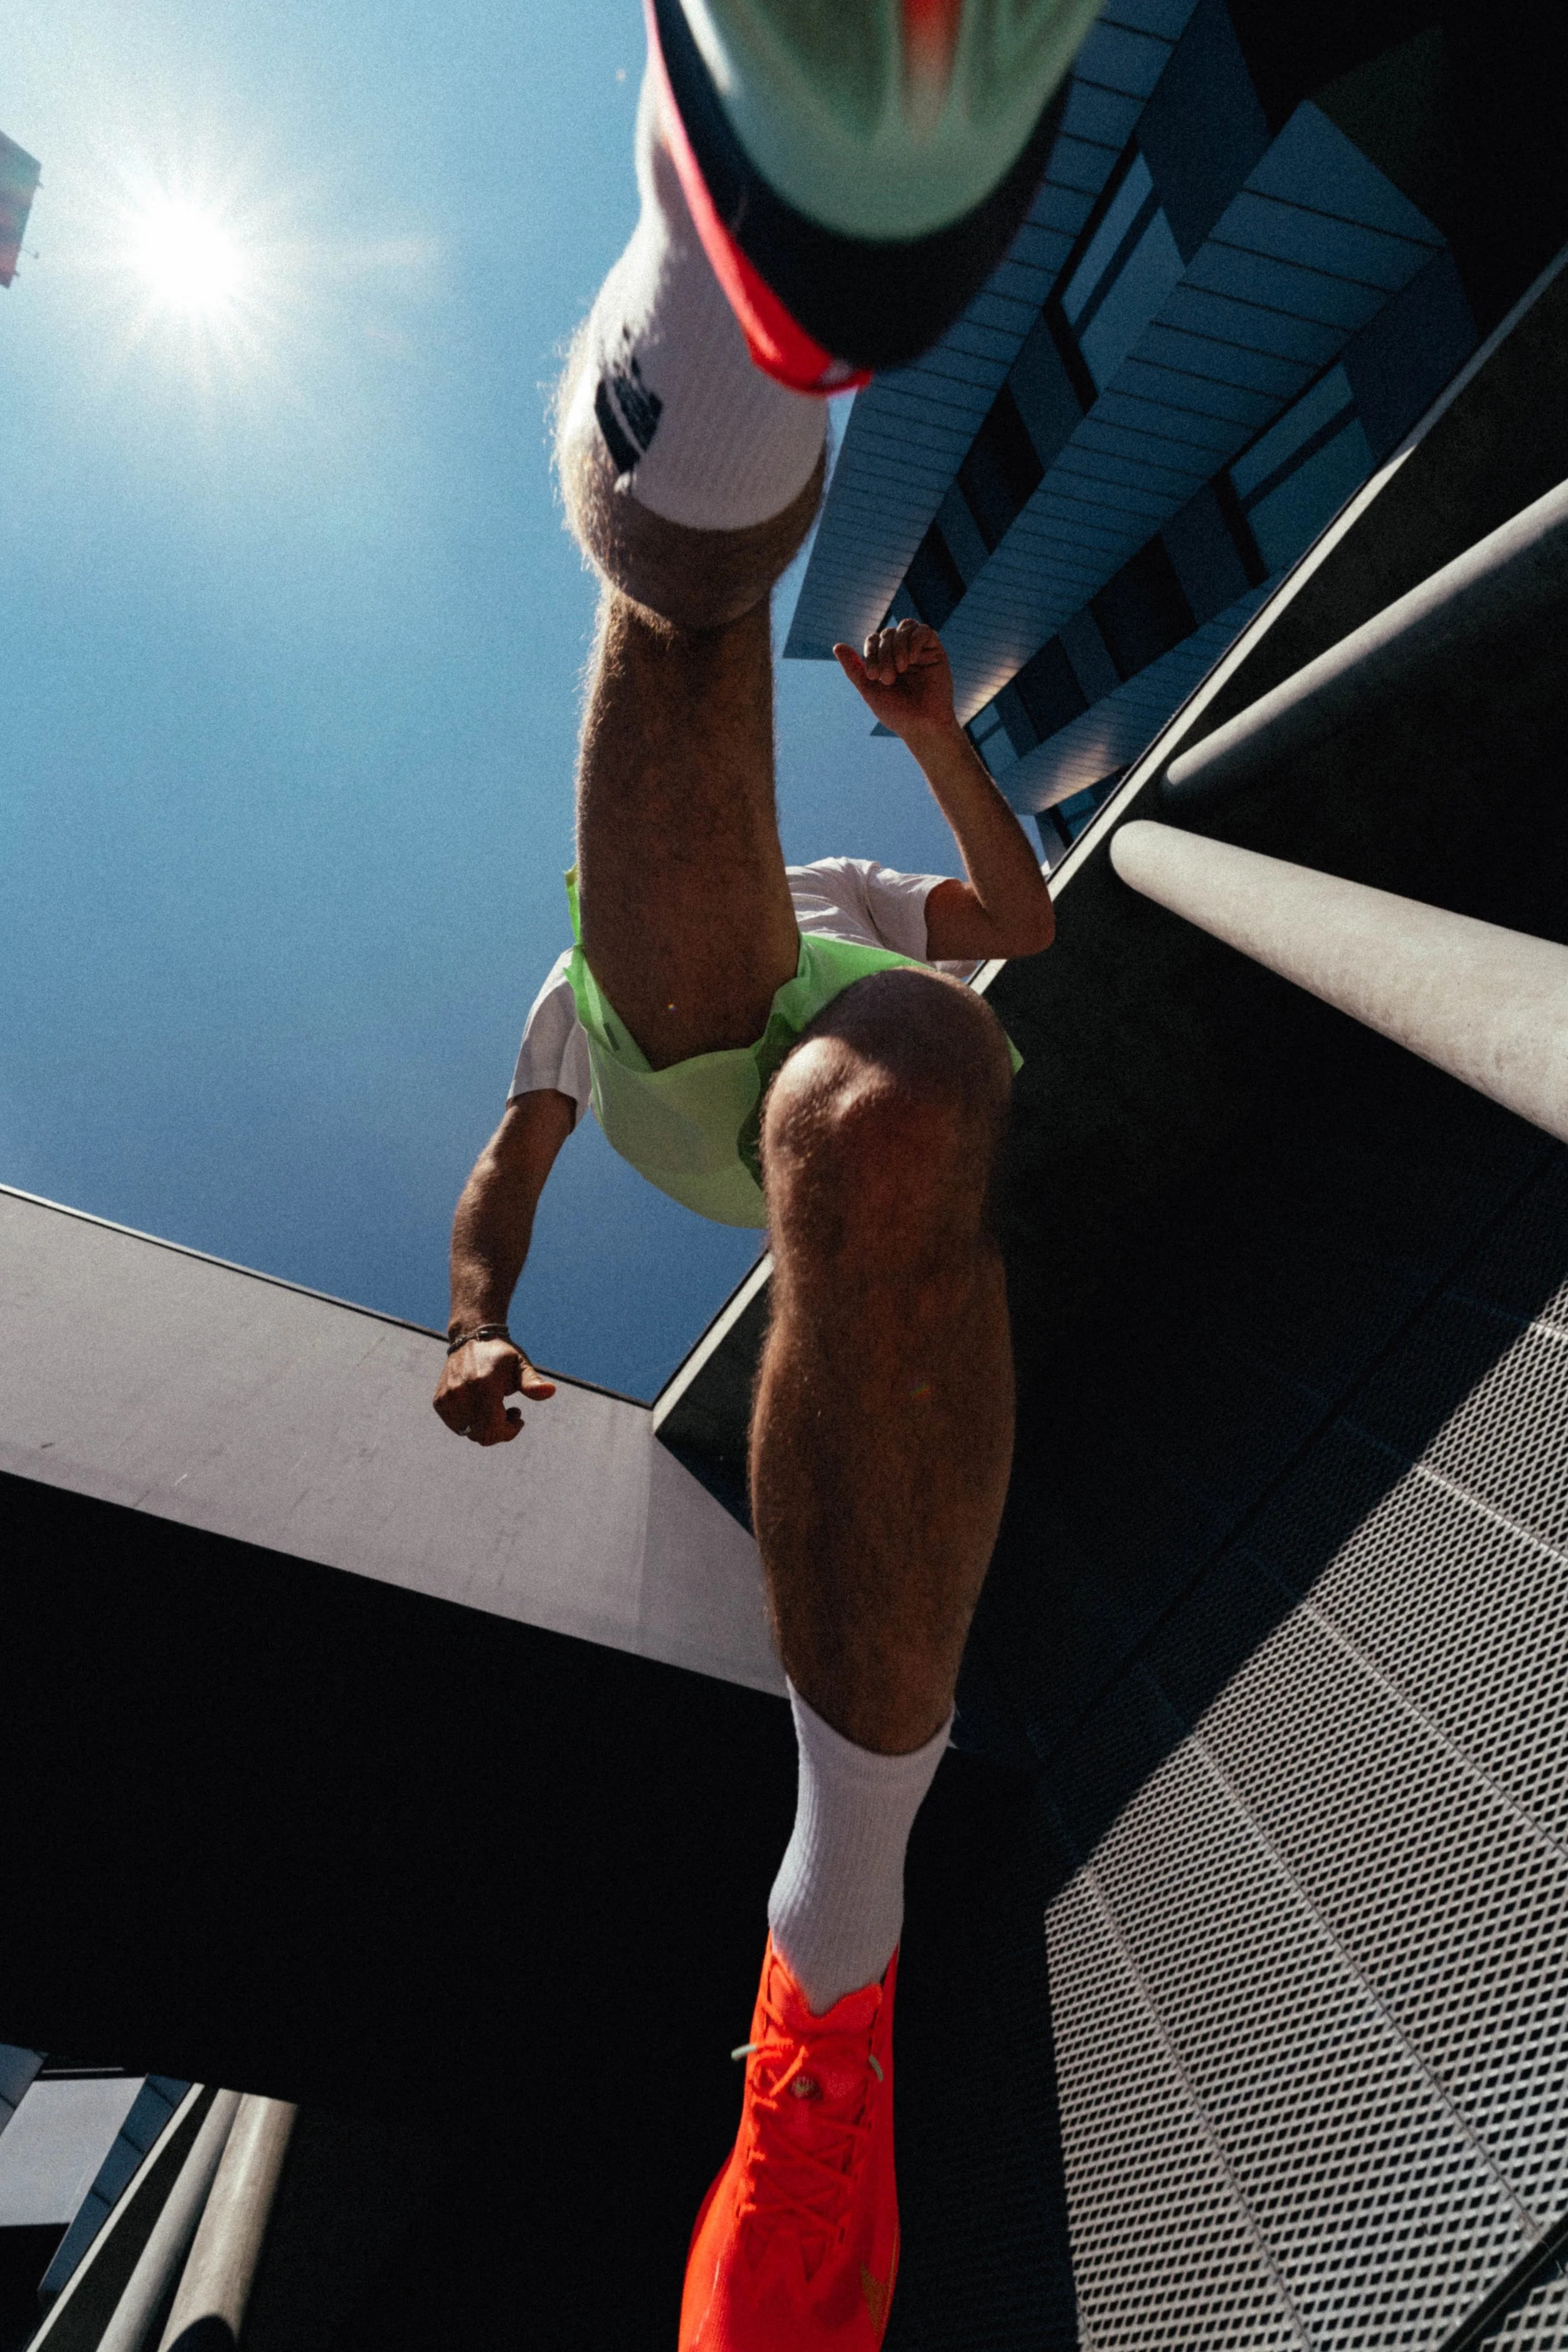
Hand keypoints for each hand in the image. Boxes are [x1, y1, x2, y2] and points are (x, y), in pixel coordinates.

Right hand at [433, 1336, 554, 1445]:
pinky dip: (470, 1422)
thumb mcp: (520, 1365)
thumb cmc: (501, 1354)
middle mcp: (461, 1393)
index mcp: (483, 1385)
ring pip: (468, 1433)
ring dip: (484, 1427)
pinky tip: (480, 1406)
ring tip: (495, 1406)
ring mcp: (447, 1398)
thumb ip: (532, 1381)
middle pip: (480, 1435)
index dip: (508, 1432)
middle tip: (510, 1411)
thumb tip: (550, 1391)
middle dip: (499, 1431)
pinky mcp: (439, 1401)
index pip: (492, 1428)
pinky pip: (457, 1426)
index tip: (519, 1418)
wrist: (472, 1337)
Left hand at [833, 619, 959, 749]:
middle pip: (888, 633)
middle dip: (884, 653)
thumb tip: (837, 646)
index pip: (874, 639)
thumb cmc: (896, 712)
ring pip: (905, 627)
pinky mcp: (936, 652)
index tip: (872, 676)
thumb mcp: (869, 689)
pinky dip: (914, 641)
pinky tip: (912, 660)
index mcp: (887, 660)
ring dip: (898, 646)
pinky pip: (924, 631)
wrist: (922, 726)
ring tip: (901, 669)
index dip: (870, 651)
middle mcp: (903, 652)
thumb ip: (854, 668)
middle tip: (888, 679)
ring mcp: (920, 651)